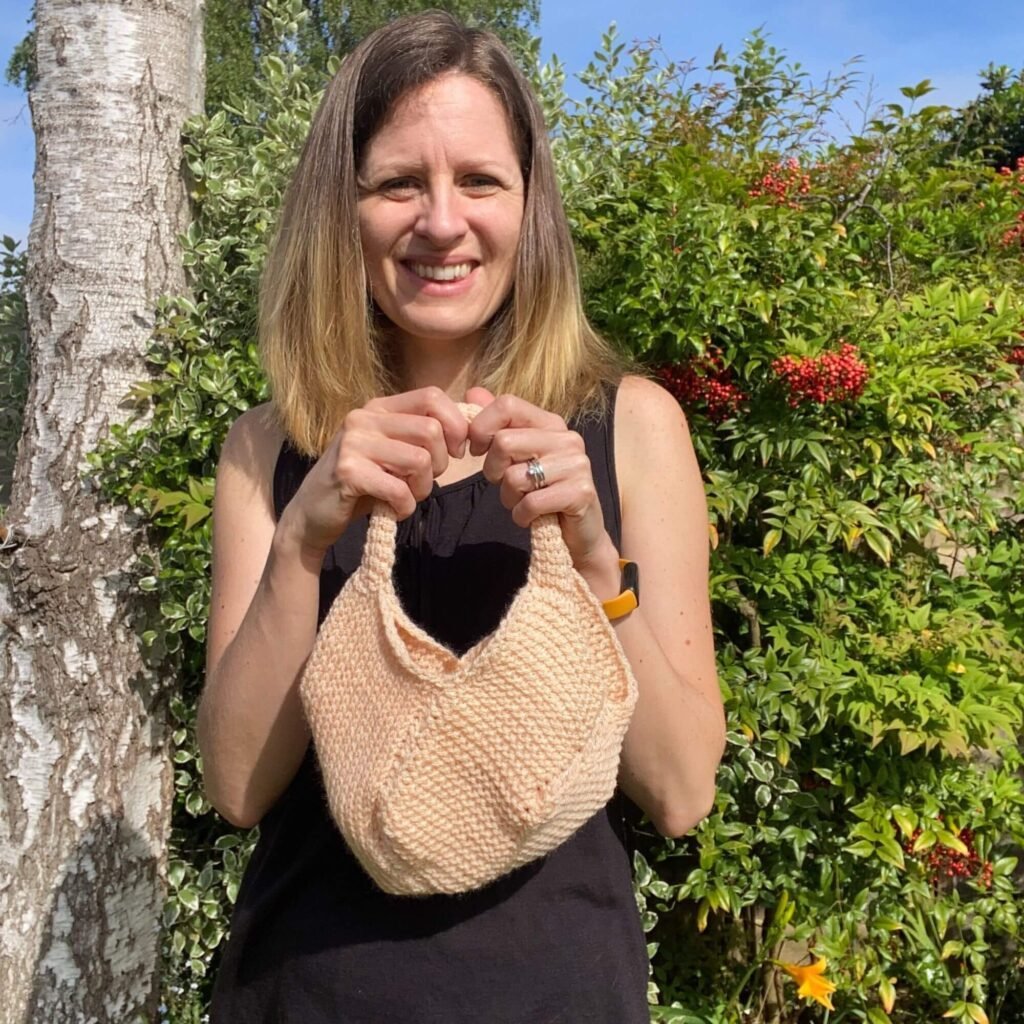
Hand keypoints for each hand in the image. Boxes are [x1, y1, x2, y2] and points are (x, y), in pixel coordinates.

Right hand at [278, 387, 469, 557]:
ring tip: (407, 497)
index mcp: (378, 407)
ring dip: (423, 488)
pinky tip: (394, 510)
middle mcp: (364, 418)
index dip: (455, 425)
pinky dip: (405, 507)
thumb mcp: (391, 451)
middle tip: (423, 482)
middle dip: (441, 464)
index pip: (432, 396)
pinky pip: (399, 489)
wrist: (311, 514)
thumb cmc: (361, 484)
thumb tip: (467, 429)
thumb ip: (419, 436)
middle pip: (432, 430)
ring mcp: (353, 443)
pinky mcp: (348, 472)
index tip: (455, 452)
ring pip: (420, 460)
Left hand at [465, 387, 619, 585]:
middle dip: (493, 470)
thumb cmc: (543, 492)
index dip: (481, 428)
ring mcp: (577, 465)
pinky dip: (521, 516)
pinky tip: (532, 517)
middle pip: (504, 442)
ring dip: (508, 498)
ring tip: (523, 501)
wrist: (579, 534)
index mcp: (551, 423)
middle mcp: (568, 438)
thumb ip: (497, 423)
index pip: (507, 404)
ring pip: (514, 476)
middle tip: (504, 484)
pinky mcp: (581, 493)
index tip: (477, 450)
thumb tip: (473, 391)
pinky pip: (530, 503)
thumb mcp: (517, 456)